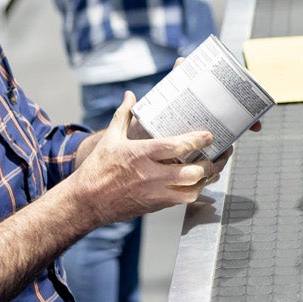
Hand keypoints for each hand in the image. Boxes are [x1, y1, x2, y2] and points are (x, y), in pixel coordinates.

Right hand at [76, 92, 221, 225]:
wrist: (86, 201)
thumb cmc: (98, 169)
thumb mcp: (110, 139)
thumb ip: (123, 115)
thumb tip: (129, 95)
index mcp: (141, 154)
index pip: (176, 146)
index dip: (196, 140)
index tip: (208, 135)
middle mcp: (151, 175)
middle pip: (191, 172)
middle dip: (208, 164)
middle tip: (216, 155)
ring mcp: (155, 193)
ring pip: (191, 191)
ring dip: (205, 181)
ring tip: (211, 170)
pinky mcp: (156, 206)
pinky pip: (183, 201)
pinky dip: (194, 191)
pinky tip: (198, 182)